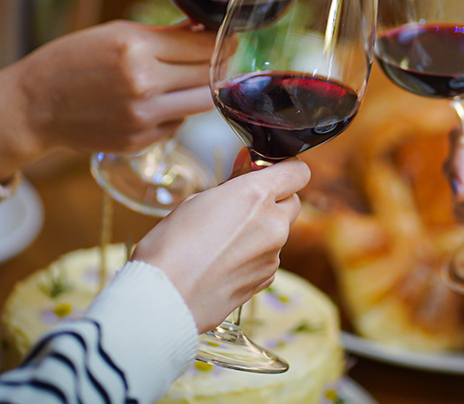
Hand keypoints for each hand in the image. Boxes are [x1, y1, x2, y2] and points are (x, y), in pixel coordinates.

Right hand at [0, 20, 215, 179]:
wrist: (33, 106)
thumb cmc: (72, 61)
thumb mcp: (115, 33)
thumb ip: (163, 34)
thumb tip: (204, 29)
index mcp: (135, 48)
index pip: (200, 44)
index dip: (221, 40)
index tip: (230, 37)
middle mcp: (142, 84)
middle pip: (208, 74)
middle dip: (220, 63)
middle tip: (225, 56)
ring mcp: (142, 117)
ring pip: (201, 103)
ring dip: (205, 89)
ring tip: (197, 78)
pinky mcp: (139, 141)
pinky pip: (177, 124)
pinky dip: (176, 112)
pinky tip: (160, 102)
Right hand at [131, 155, 308, 331]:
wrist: (165, 297)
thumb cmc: (171, 246)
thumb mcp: (198, 200)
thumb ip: (232, 184)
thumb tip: (246, 167)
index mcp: (257, 196)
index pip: (297, 172)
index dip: (284, 169)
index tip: (268, 171)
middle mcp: (273, 225)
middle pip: (292, 202)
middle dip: (273, 200)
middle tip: (242, 204)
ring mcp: (273, 255)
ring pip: (278, 232)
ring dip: (260, 229)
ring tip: (222, 239)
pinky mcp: (266, 279)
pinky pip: (268, 257)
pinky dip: (253, 254)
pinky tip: (223, 261)